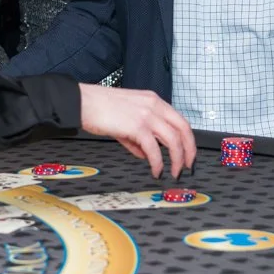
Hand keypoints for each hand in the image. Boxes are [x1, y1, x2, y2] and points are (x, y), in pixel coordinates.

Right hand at [79, 85, 195, 178]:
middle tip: (188, 167)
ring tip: (173, 172)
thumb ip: (138, 136)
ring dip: (177, 160)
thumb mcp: (125, 118)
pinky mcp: (136, 126)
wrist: (83, 102)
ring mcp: (146, 115)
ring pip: (173, 140)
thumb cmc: (100, 107)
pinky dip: (158, 163)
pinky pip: (154, 149)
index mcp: (153, 101)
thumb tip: (146, 154)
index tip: (189, 154)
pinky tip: (156, 171)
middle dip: (189, 151)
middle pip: (183, 129)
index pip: (180, 120)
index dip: (188, 140)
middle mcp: (154, 105)